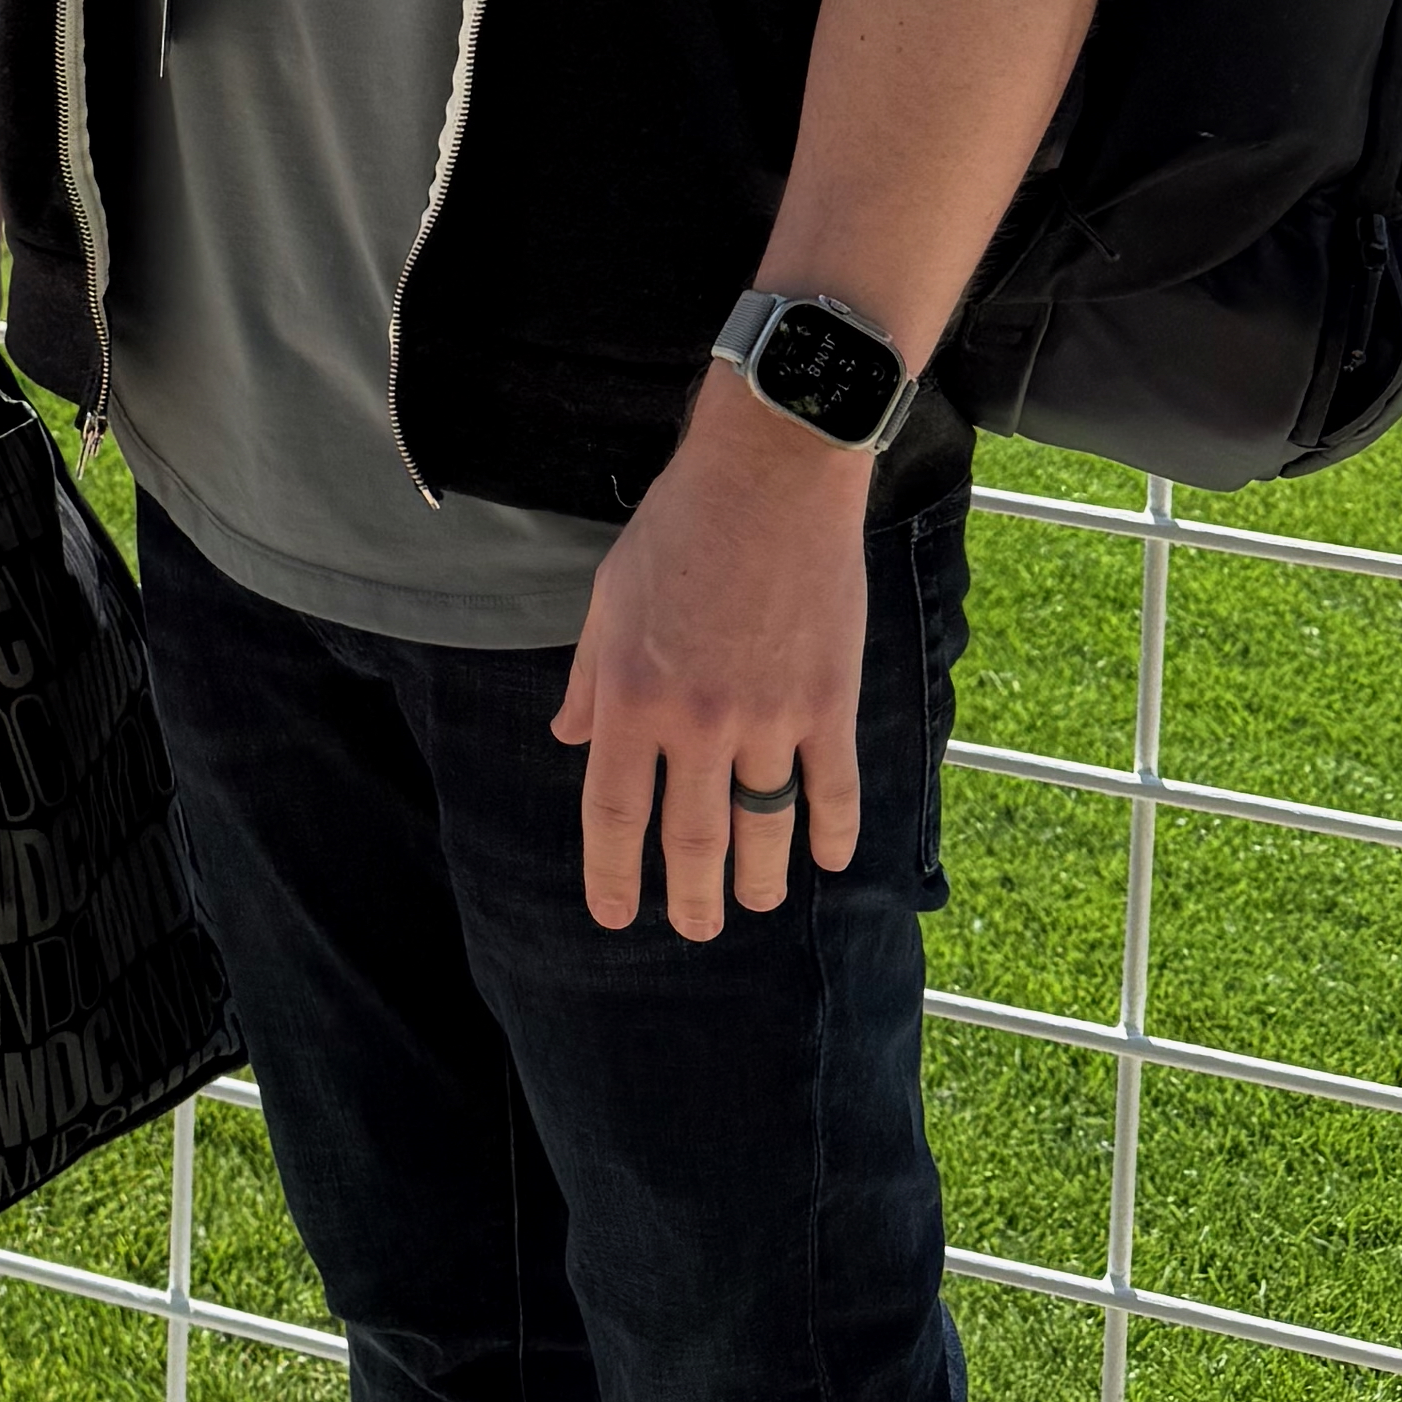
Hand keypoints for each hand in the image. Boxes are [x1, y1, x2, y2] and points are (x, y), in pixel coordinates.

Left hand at [551, 367, 871, 938]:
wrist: (770, 474)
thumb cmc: (680, 526)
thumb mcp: (608, 597)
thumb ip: (590, 676)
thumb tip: (569, 735)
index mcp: (631, 697)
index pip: (613, 813)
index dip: (613, 876)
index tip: (616, 915)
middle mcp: (696, 721)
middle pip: (691, 839)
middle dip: (692, 896)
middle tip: (697, 927)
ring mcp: (767, 717)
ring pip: (762, 827)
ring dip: (760, 877)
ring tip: (755, 901)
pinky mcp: (828, 700)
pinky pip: (833, 790)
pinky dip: (832, 833)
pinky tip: (828, 858)